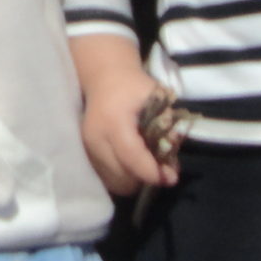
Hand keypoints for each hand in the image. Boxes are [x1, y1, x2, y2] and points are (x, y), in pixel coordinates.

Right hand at [73, 35, 173, 194]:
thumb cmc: (132, 86)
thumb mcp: (156, 96)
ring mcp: (88, 148)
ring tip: (150, 169)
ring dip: (135, 181)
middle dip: (146, 179)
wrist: (104, 79)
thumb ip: (167, 121)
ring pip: (114, 181)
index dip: (151, 171)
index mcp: (114, 122)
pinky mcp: (87, 154)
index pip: (130, 155)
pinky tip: (136, 167)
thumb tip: (173, 148)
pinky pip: (107, 177)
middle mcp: (97, 138)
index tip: (170, 178)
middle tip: (165, 172)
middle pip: (122, 175)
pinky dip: (124, 177)